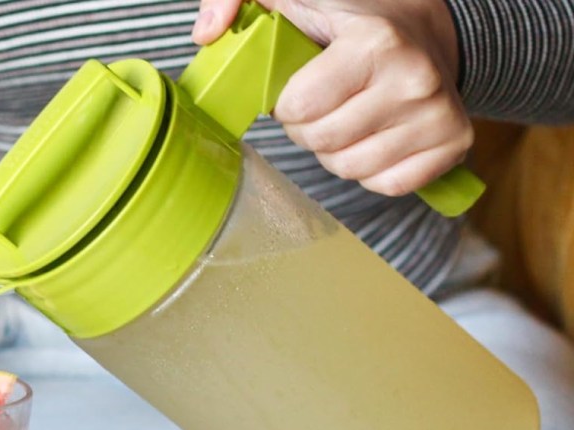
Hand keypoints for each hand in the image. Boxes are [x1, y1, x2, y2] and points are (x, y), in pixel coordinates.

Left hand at [192, 0, 472, 197]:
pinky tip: (376, 132)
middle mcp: (415, 80)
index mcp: (375, 42)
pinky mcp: (453, 145)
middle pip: (321, 142)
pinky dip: (370, 168)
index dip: (288, 102)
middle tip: (324, 100)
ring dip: (336, 149)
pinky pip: (384, 184)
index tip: (300, 84)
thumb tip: (205, 34)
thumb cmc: (350, 16)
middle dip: (309, 126)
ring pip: (349, 169)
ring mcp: (438, 116)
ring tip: (350, 113)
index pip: (299, 107)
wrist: (427, 29)